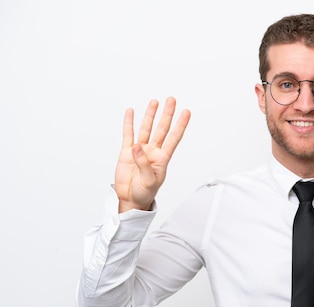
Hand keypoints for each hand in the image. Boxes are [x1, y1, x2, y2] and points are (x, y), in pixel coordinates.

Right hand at [114, 97, 190, 212]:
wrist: (130, 199)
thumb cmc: (144, 193)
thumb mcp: (149, 181)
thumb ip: (144, 163)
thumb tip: (137, 147)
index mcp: (162, 158)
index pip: (174, 138)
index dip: (180, 125)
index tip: (186, 112)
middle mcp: (153, 151)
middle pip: (162, 129)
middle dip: (167, 114)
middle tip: (171, 100)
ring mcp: (140, 150)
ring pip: (146, 129)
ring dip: (150, 115)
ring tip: (154, 102)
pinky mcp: (126, 152)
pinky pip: (128, 134)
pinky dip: (129, 123)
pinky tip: (131, 112)